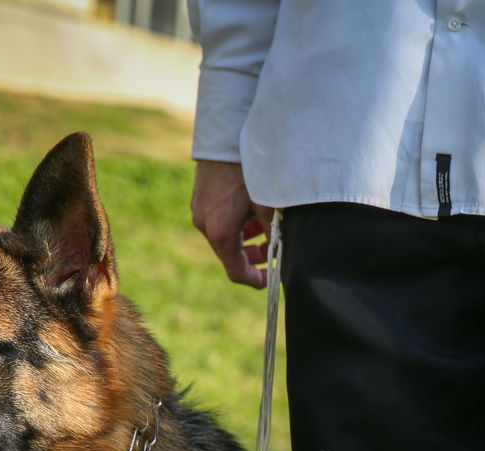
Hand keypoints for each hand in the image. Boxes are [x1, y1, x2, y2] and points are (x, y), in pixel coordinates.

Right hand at [191, 160, 274, 288]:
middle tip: (272, 253)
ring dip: (245, 242)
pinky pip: (217, 222)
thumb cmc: (249, 170)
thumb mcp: (268, 205)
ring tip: (265, 232)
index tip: (271, 278)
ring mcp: (199, 211)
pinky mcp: (199, 199)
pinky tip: (251, 216)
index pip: (236, 272)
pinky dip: (235, 227)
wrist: (225, 136)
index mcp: (220, 232)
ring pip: (224, 238)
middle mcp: (204, 225)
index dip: (255, 280)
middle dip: (252, 259)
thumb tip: (285, 254)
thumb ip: (275, 233)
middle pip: (229, 256)